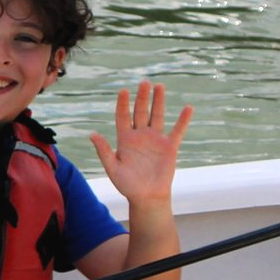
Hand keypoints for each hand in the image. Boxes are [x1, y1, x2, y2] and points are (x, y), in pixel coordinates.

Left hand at [90, 82, 191, 208]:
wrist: (147, 197)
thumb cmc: (127, 185)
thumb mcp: (113, 168)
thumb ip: (104, 151)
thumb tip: (92, 134)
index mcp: (125, 139)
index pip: (123, 116)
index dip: (123, 104)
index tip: (123, 90)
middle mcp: (140, 136)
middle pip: (141, 112)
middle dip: (142, 97)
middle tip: (144, 82)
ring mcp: (155, 140)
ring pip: (157, 116)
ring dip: (158, 102)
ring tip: (160, 86)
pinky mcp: (169, 147)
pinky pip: (177, 131)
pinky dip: (182, 120)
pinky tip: (187, 108)